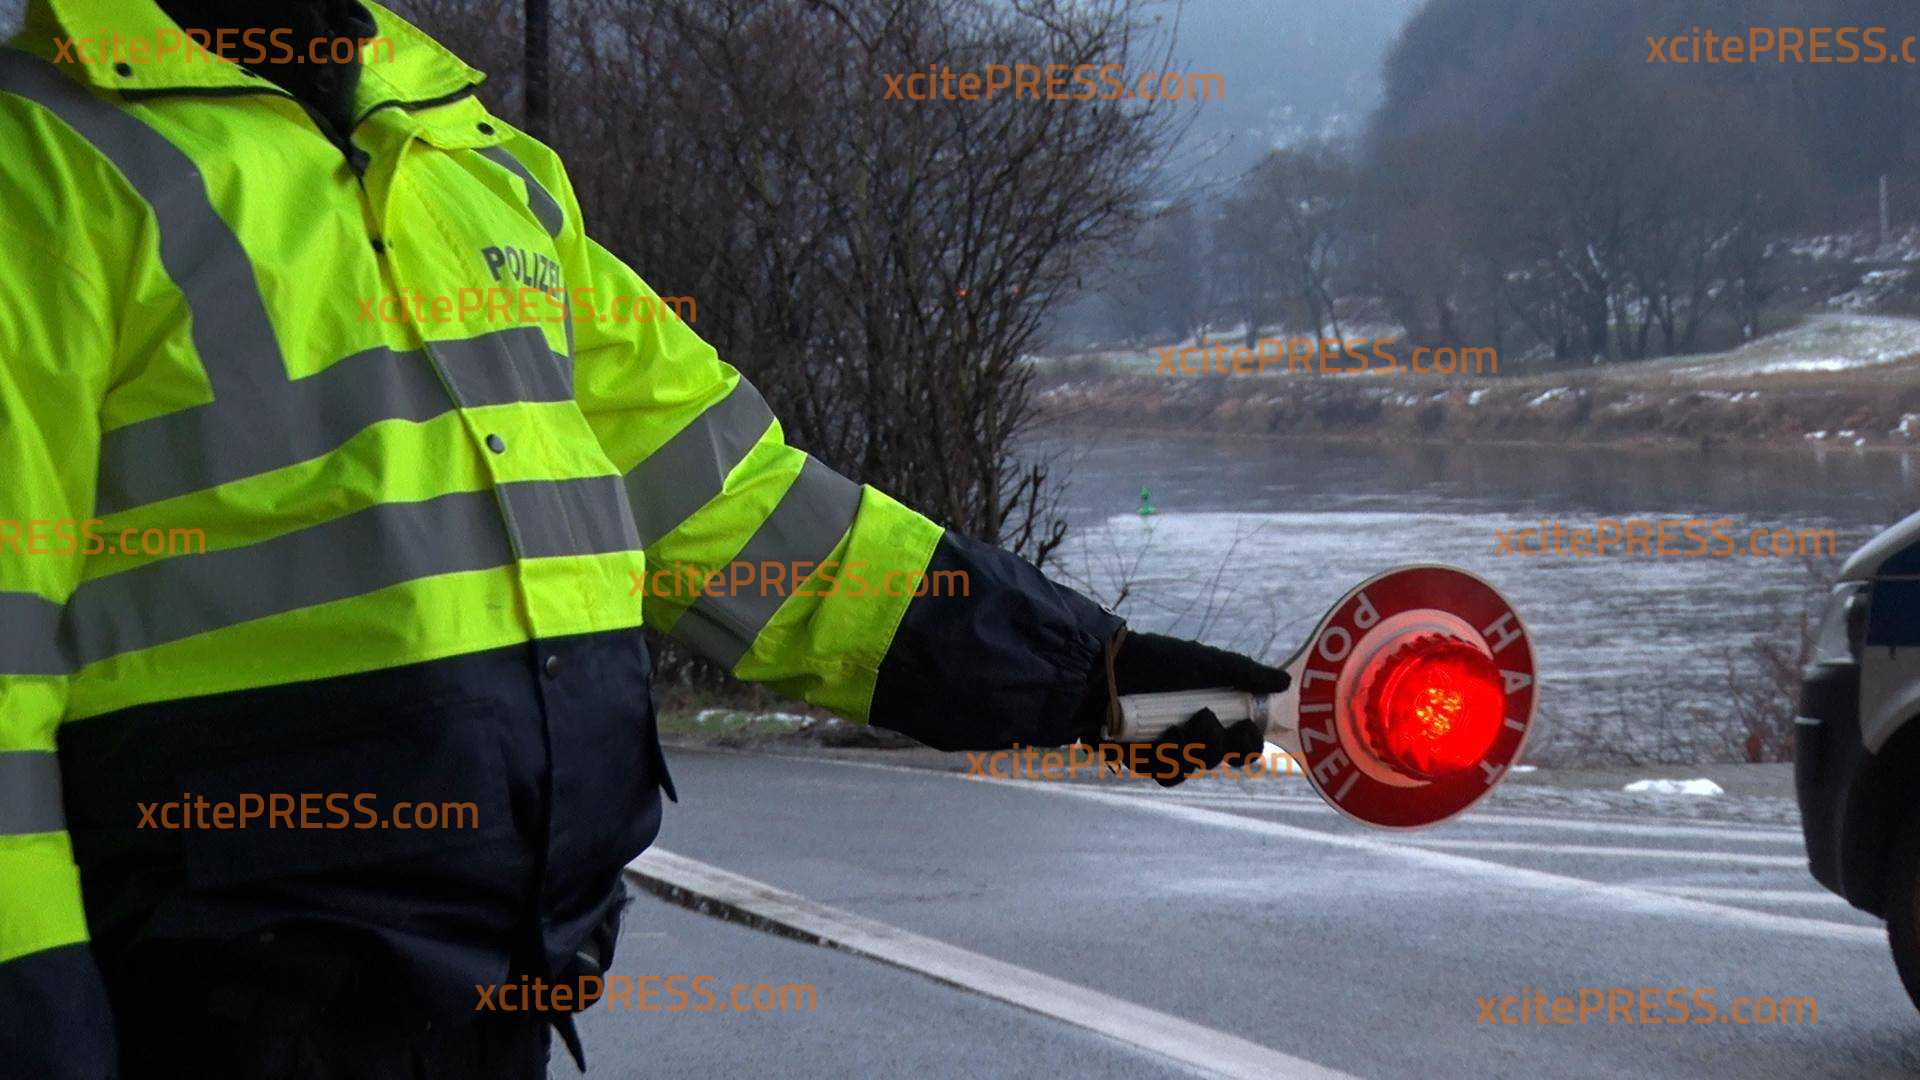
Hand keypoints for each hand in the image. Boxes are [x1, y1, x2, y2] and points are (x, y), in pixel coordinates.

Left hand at [1094, 631, 1289, 786]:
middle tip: (1211, 722)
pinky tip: (1164, 737)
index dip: (1250, 743)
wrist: (1104, 667)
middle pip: (1223, 759)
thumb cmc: (1154, 659)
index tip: (1248, 728)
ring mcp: (1166, 749)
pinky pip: (1166, 775)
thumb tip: (1285, 681)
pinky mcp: (1142, 760)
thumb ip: (1243, 672)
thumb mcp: (1203, 661)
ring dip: (1196, 748)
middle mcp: (1192, 733)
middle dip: (1224, 746)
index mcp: (1212, 711)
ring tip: (1183, 725)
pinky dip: (1170, 759)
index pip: (1241, 741)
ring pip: (1195, 768)